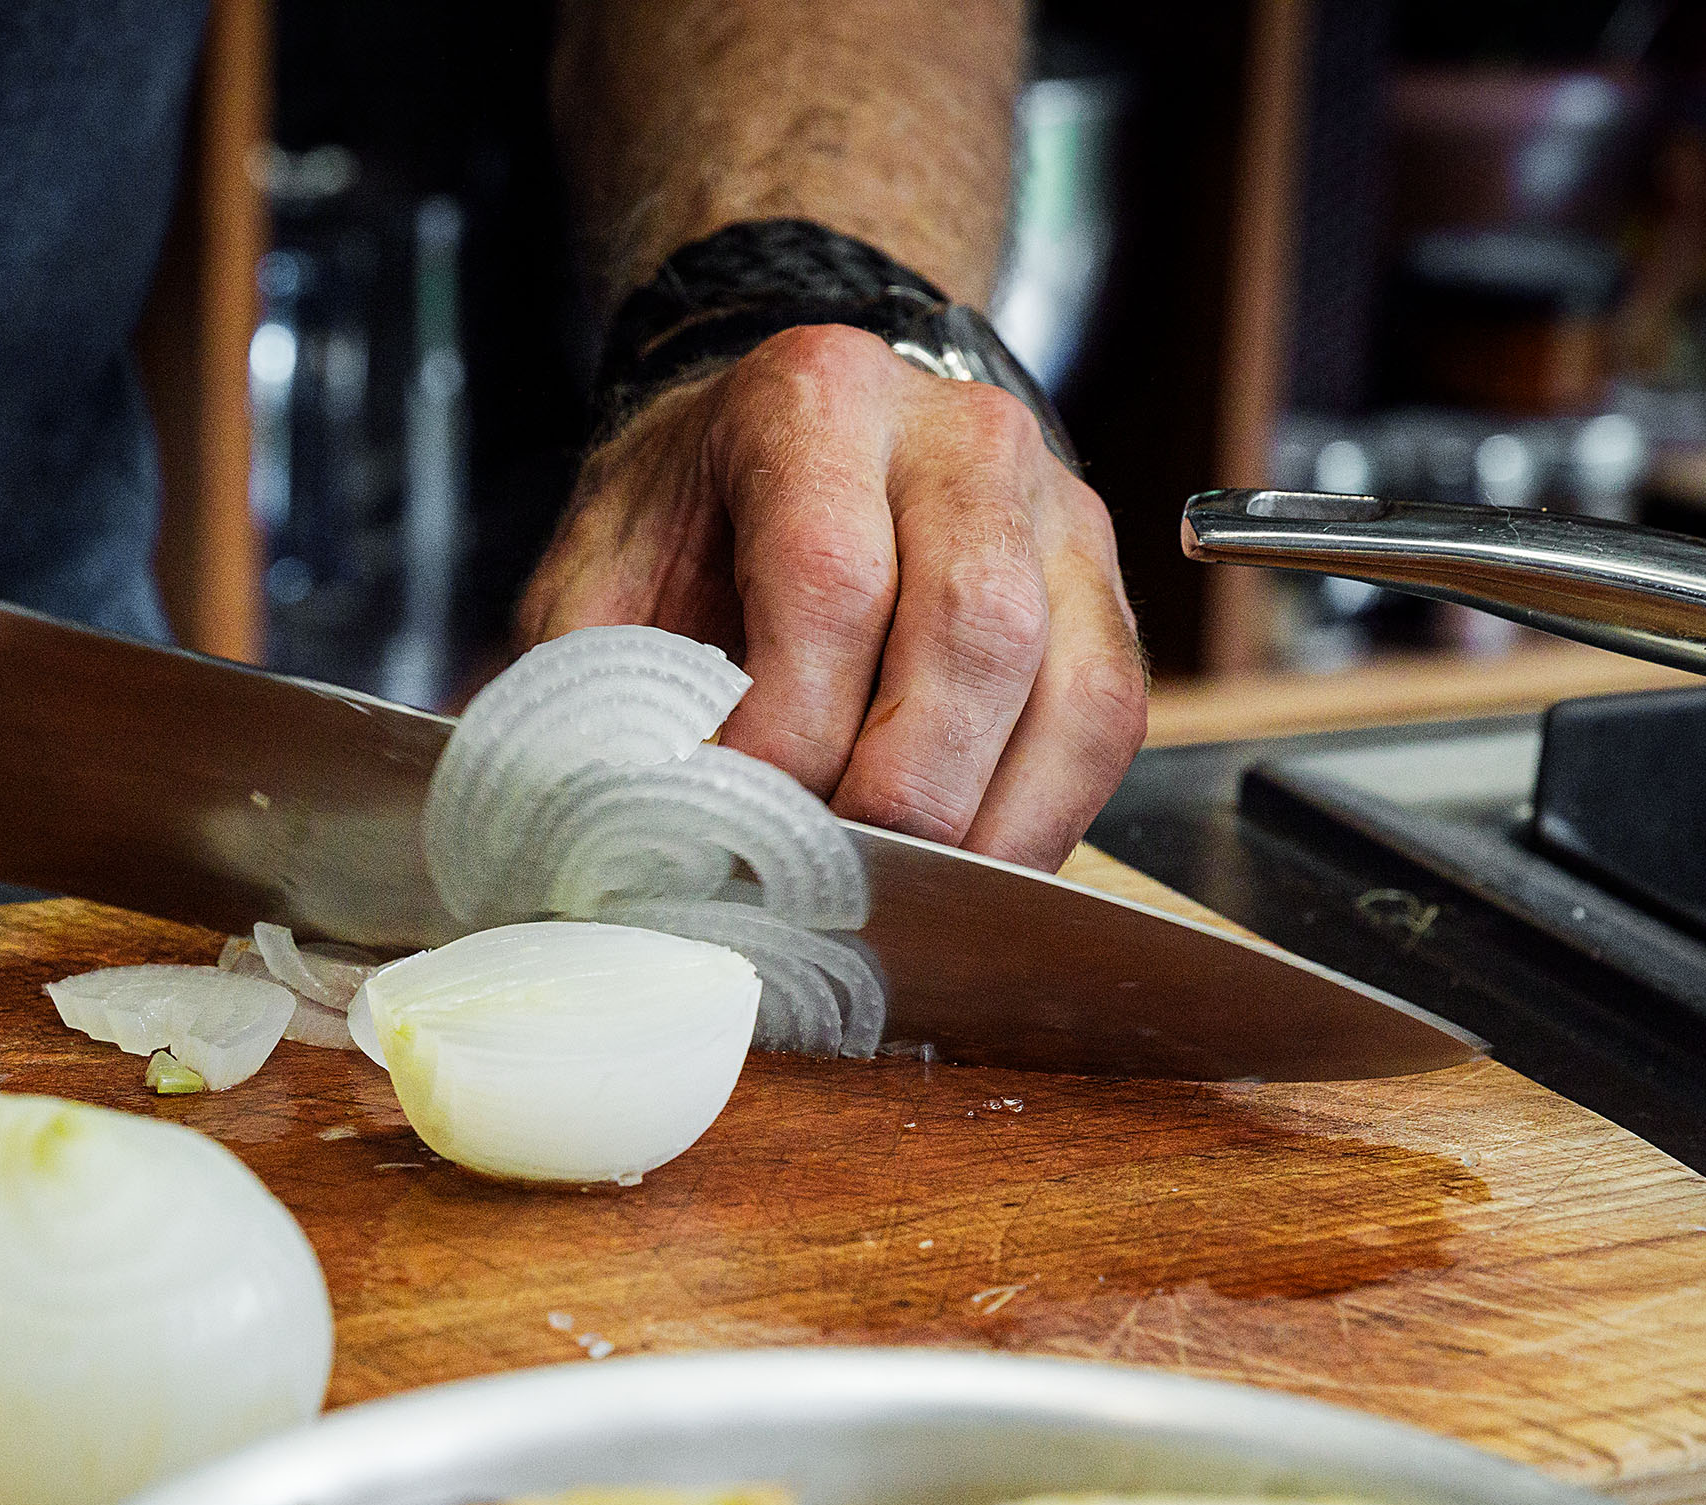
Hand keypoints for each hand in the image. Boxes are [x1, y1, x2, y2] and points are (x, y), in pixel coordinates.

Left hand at [515, 324, 1147, 870]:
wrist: (791, 436)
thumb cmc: (692, 518)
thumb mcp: (602, 574)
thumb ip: (599, 688)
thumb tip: (614, 831)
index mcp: (816, 401)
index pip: (829, 578)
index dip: (791, 729)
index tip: (739, 827)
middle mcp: (962, 438)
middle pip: (976, 630)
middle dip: (901, 791)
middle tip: (826, 886)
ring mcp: (1055, 511)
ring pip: (1072, 688)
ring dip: (986, 827)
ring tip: (898, 903)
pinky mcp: (1101, 593)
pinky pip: (1106, 728)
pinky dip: (1039, 824)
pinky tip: (962, 879)